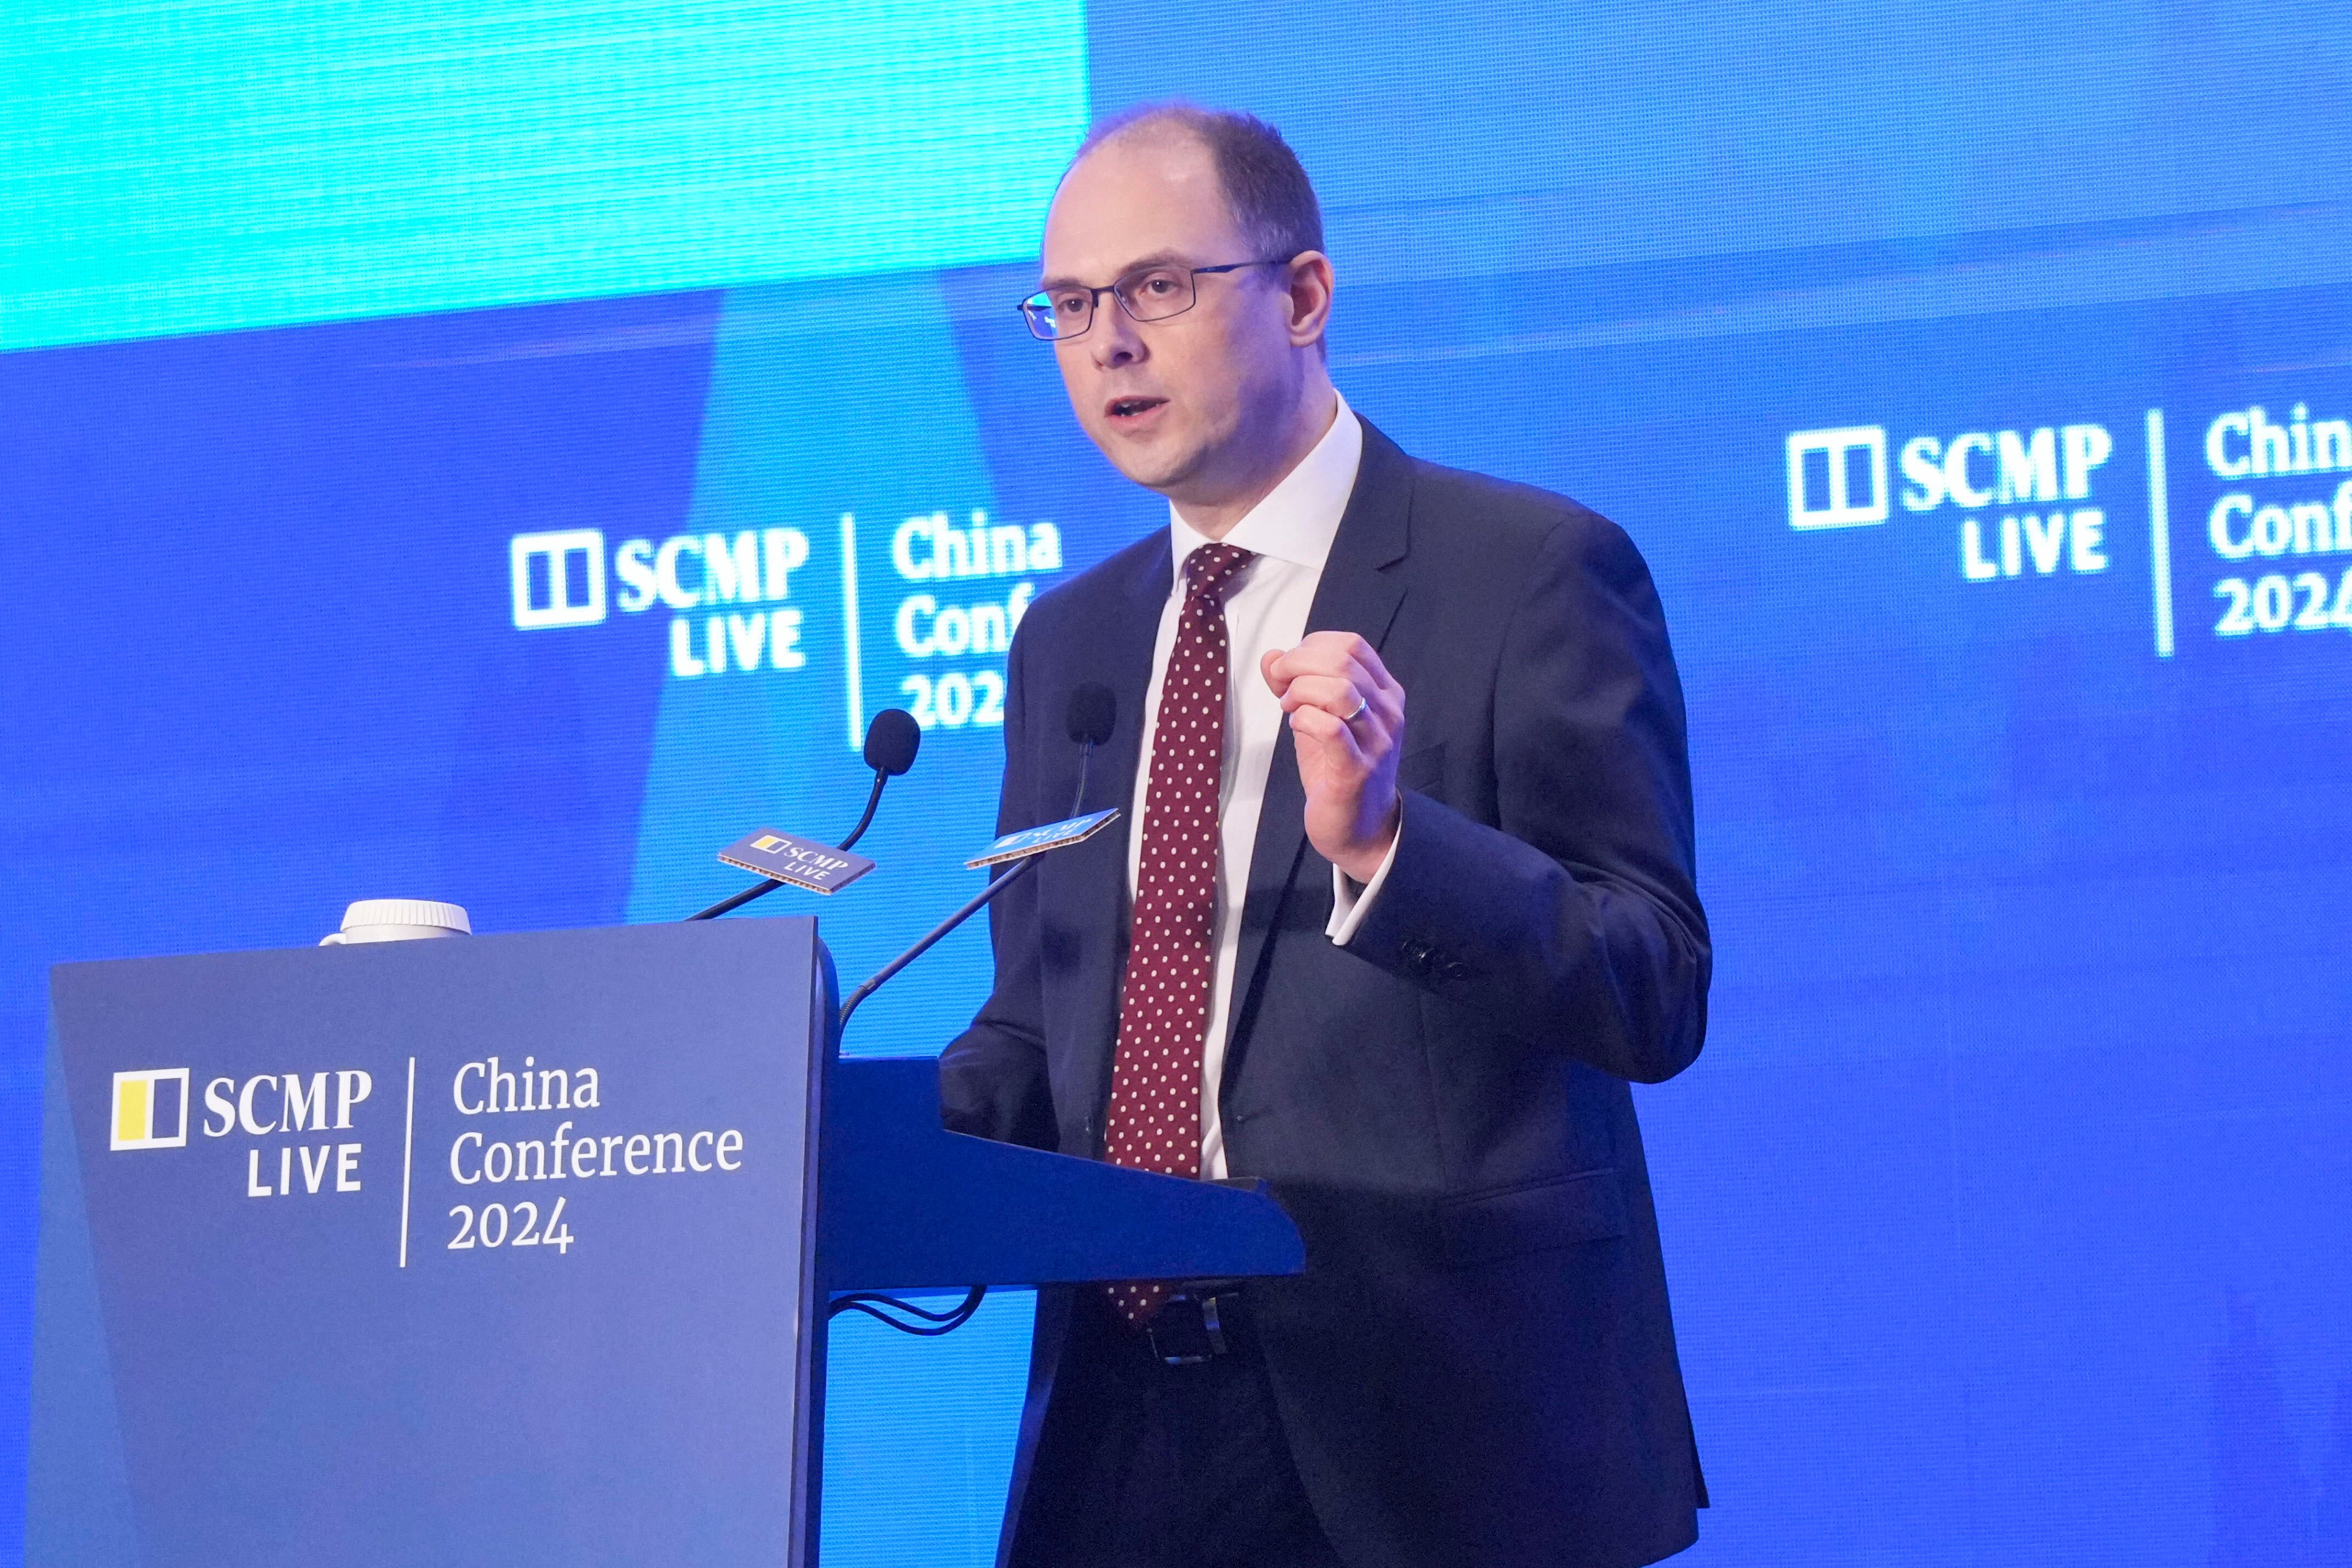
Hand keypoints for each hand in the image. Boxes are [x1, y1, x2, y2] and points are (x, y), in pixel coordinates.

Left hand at [1260, 632, 1404, 882]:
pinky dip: (1304, 720)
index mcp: (1384, 693)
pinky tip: (1297, 728)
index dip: (1311, 646)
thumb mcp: (1317, 719)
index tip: (1289, 667)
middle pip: (1343, 661)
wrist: (1362, 829)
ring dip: (1301, 692)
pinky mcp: (1357, 770)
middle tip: (1280, 685)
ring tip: (1289, 708)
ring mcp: (1377, 741)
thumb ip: (1296, 686)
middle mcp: (1388, 712)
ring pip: (1339, 690)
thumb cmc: (1338, 770)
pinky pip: (1330, 728)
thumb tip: (1271, 657)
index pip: (1351, 645)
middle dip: (1298, 664)